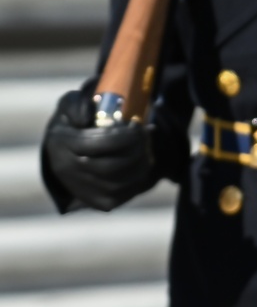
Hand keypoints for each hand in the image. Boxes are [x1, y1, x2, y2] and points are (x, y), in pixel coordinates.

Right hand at [42, 89, 157, 211]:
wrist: (61, 152)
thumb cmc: (72, 122)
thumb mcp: (70, 104)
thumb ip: (78, 104)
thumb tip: (86, 118)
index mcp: (63, 145)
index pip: (101, 143)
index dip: (125, 135)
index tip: (137, 124)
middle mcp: (69, 171)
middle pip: (111, 166)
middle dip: (136, 149)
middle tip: (145, 135)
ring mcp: (82, 190)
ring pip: (120, 183)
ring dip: (140, 163)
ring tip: (145, 148)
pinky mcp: (98, 202)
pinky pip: (124, 194)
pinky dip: (139, 178)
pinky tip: (142, 162)